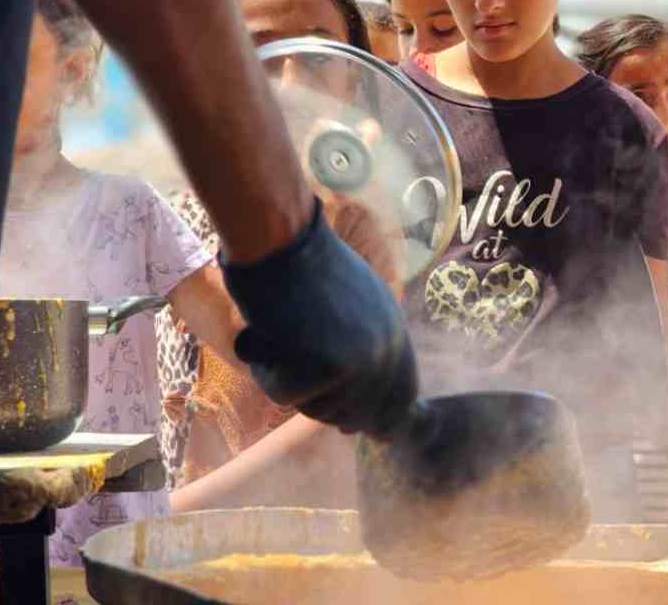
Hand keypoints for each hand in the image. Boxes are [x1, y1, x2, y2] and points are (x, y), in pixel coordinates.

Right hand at [221, 198, 417, 435]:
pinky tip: (270, 333)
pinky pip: (285, 396)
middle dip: (320, 399)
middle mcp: (386, 353)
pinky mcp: (326, 368)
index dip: (375, 420)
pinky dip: (267, 371)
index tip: (356, 428)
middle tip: (296, 357)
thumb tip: (360, 426)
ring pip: (314, 409)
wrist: (280, 239)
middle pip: (352, 417)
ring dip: (290, 381)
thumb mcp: (355, 307)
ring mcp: (360, 362)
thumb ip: (364, 353)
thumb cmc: (304, 267)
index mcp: (397, 336)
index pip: (400, 402)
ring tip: (285, 332)